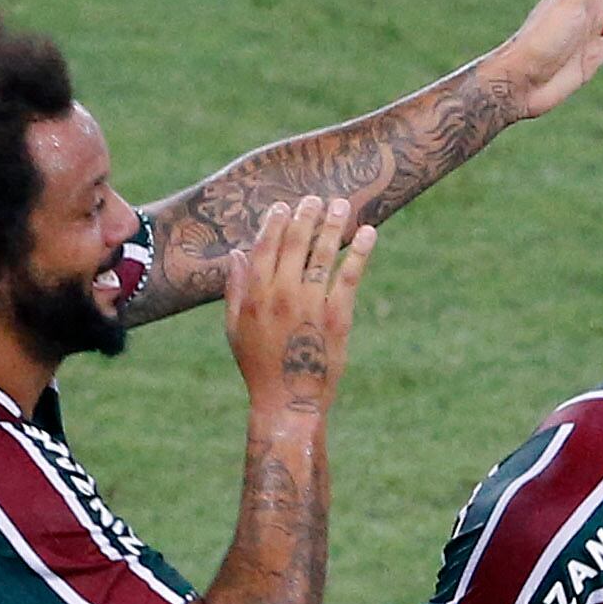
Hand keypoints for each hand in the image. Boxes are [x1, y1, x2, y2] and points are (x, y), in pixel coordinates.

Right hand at [221, 196, 375, 414]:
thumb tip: (236, 253)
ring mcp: (310, 304)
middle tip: (316, 200)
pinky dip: (360, 252)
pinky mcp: (337, 317)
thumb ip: (234, 290)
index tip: (284, 206)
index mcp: (254, 296)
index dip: (275, 222)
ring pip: (322, 253)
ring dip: (333, 225)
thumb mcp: (235, 329)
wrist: (287, 403)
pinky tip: (368, 232)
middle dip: (306, 216)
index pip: (264, 246)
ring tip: (342, 205)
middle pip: (295, 243)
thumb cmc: (259, 368)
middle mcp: (281, 294)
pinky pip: (349, 276)